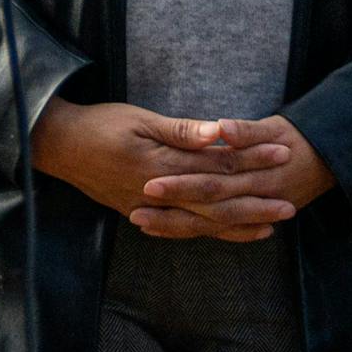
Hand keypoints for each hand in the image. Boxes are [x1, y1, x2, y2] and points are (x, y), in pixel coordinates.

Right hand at [32, 101, 326, 241]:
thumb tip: (220, 133)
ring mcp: (153, 210)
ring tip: (274, 223)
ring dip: (241, 223)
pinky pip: (187, 230)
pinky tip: (235, 232)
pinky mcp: (146, 216)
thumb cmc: (99, 125)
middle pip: (218, 201)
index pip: (217, 164)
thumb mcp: (139, 118)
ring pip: (205, 223)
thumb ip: (182, 131)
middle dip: (257, 201)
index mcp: (161, 165)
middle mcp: (161, 194)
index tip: (282, 152)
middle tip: (291, 203)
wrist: (59, 147)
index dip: (252, 159)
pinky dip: (214, 232)